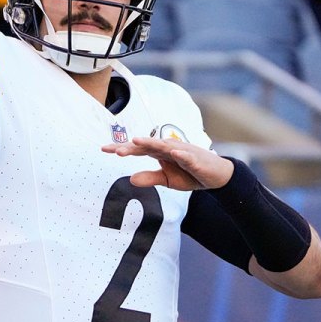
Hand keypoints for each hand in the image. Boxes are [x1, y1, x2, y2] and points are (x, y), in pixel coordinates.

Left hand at [101, 136, 233, 190]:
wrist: (216, 176)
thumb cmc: (190, 174)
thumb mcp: (167, 180)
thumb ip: (149, 178)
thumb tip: (130, 179)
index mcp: (160, 153)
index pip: (138, 149)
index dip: (122, 149)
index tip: (104, 149)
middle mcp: (168, 148)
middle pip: (147, 145)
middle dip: (131, 147)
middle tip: (115, 151)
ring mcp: (182, 151)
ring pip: (164, 146)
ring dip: (150, 143)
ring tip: (136, 141)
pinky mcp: (195, 159)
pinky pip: (186, 156)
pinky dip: (180, 153)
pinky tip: (172, 152)